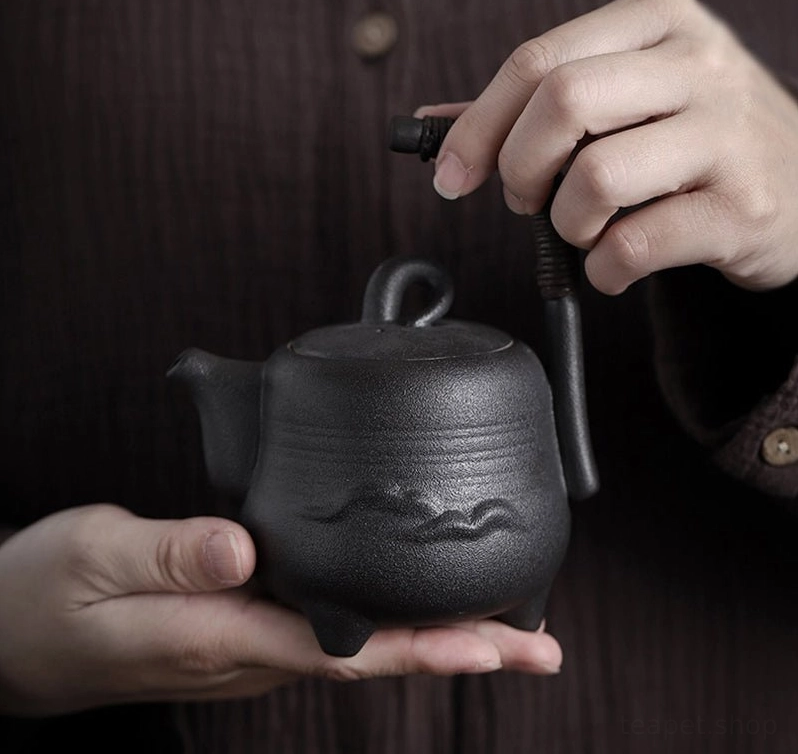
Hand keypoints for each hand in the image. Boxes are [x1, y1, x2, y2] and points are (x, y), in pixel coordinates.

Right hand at [0, 504, 562, 715]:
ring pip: (357, 644)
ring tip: (499, 622)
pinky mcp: (242, 630)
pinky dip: (382, 620)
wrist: (12, 636)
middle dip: (457, 649)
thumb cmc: (46, 596)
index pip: (343, 650)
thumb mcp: (94, 555)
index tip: (496, 643)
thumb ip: (170, 553)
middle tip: (539, 642)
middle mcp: (249, 650)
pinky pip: (327, 629)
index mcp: (219, 635)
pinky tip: (406, 602)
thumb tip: (245, 547)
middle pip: (372, 654)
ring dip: (429, 636)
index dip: (423, 648)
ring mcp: (249, 646)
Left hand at [420, 0, 797, 293]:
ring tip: (586, 230)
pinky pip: (633, 245)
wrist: (797, 186)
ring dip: (566, 224)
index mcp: (657, 23)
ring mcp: (727, 135)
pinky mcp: (741, 207)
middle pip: (561, 103)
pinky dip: (603, 268)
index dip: (478, 126)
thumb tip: (439, 125)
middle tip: (527, 201)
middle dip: (520, 170)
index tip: (452, 175)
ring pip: (594, 178)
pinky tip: (615, 263)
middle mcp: (698, 65)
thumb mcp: (626, 97)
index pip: (537, 61)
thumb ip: (536, 105)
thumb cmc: (690, 142)